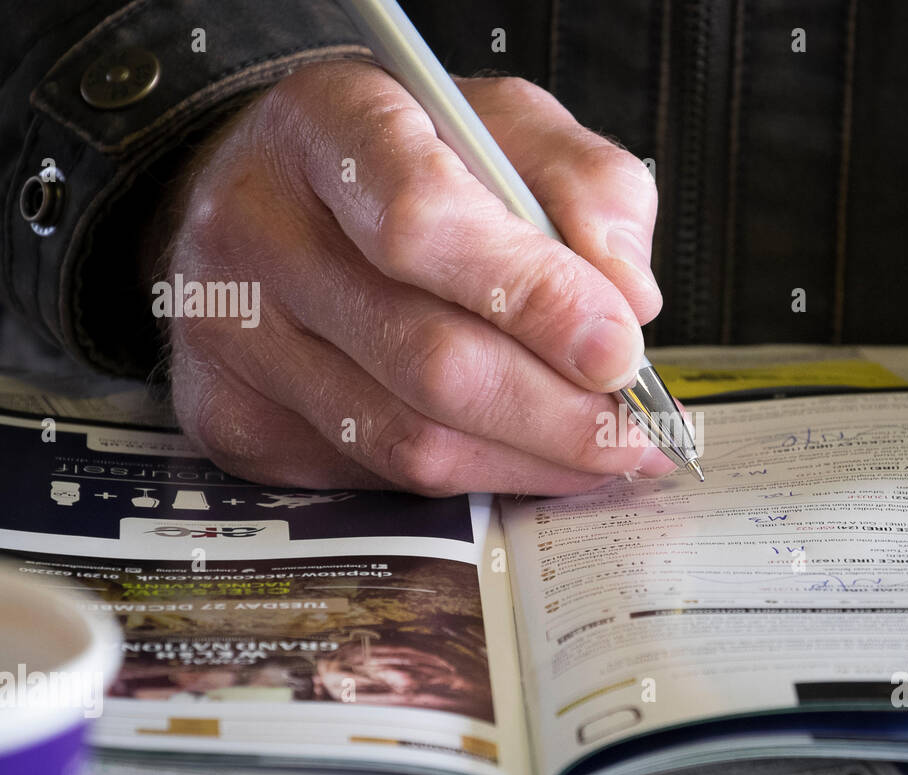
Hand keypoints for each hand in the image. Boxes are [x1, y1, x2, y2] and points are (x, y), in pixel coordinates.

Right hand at [158, 60, 673, 495]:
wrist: (272, 195)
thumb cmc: (405, 158)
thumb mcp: (507, 126)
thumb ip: (586, 188)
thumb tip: (629, 300)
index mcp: (329, 127)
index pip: (424, 222)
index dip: (537, 299)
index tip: (621, 350)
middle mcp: (257, 230)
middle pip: (427, 359)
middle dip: (559, 413)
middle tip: (637, 430)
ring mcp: (232, 334)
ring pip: (407, 440)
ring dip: (528, 460)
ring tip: (600, 450)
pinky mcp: (234, 417)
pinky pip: (377, 477)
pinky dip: (474, 478)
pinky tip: (522, 455)